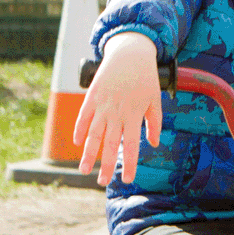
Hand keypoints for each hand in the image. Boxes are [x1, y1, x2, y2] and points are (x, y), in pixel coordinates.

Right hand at [73, 31, 162, 185]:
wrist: (130, 52)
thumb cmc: (146, 78)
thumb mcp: (156, 100)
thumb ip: (155, 123)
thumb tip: (153, 144)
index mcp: (134, 115)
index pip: (131, 146)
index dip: (129, 164)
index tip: (128, 179)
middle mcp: (117, 113)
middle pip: (109, 144)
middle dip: (105, 165)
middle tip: (102, 182)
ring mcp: (102, 105)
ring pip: (93, 134)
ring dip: (88, 154)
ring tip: (83, 170)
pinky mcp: (92, 96)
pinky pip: (83, 117)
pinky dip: (79, 130)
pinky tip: (78, 144)